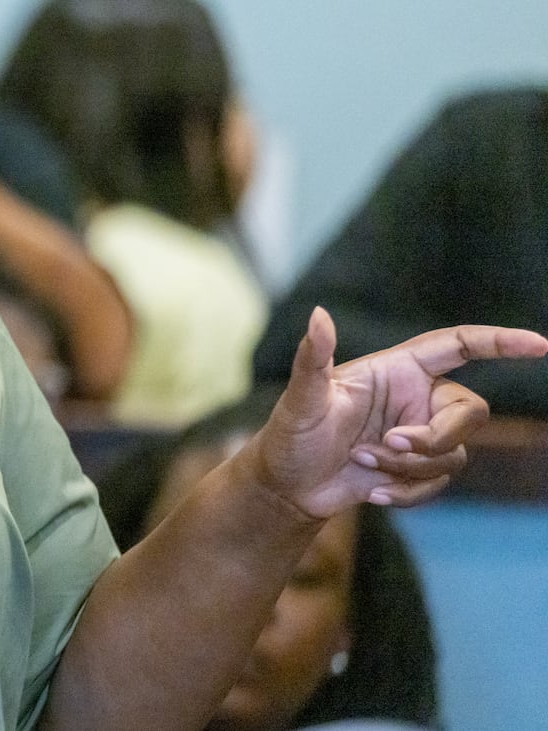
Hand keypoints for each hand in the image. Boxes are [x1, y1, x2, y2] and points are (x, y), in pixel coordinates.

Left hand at [246, 307, 547, 518]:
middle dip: (436, 436)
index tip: (539, 345)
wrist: (287, 486)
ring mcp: (420, 434)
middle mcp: (415, 397)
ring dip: (410, 467)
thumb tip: (318, 314)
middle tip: (388, 445)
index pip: (459, 346)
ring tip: (362, 463)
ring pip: (454, 453)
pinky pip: (439, 484)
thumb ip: (312, 358)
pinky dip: (408, 492)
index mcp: (396, 369)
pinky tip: (371, 493)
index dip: (500, 342)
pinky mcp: (418, 469)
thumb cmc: (289, 435)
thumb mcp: (300, 399)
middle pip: (470, 411)